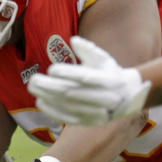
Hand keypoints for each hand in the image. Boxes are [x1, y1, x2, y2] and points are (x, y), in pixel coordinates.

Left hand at [27, 36, 149, 125]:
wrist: (128, 97)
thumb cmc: (110, 73)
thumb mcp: (104, 59)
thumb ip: (88, 50)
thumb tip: (74, 40)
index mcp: (111, 79)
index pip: (86, 77)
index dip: (68, 73)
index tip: (51, 69)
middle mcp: (106, 98)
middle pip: (74, 93)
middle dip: (51, 86)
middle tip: (33, 79)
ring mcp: (99, 112)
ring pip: (69, 106)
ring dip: (48, 97)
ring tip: (32, 88)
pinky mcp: (91, 122)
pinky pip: (69, 118)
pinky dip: (52, 110)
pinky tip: (39, 101)